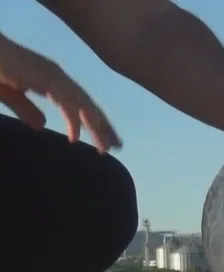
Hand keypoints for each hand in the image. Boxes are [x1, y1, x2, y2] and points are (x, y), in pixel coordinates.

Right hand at [0, 35, 120, 152]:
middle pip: (89, 105)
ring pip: (83, 105)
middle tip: (118, 147)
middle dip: (104, 126)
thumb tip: (41, 126)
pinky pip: (65, 102)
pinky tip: (75, 137)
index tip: (107, 140)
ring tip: (105, 147)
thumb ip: (26, 109)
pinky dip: (72, 120)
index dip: (96, 122)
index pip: (82, 104)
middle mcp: (57, 77)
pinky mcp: (44, 77)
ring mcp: (53, 76)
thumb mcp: (11, 95)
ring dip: (95, 127)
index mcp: (53, 80)